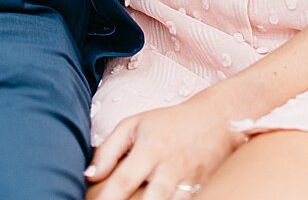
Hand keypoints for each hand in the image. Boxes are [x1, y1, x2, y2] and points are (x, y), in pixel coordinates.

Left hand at [83, 92, 245, 199]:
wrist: (218, 116)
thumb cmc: (170, 122)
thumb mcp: (135, 125)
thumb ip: (108, 150)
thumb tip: (89, 177)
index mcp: (150, 149)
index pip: (123, 181)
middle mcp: (171, 166)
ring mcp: (191, 179)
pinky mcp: (206, 186)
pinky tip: (165, 199)